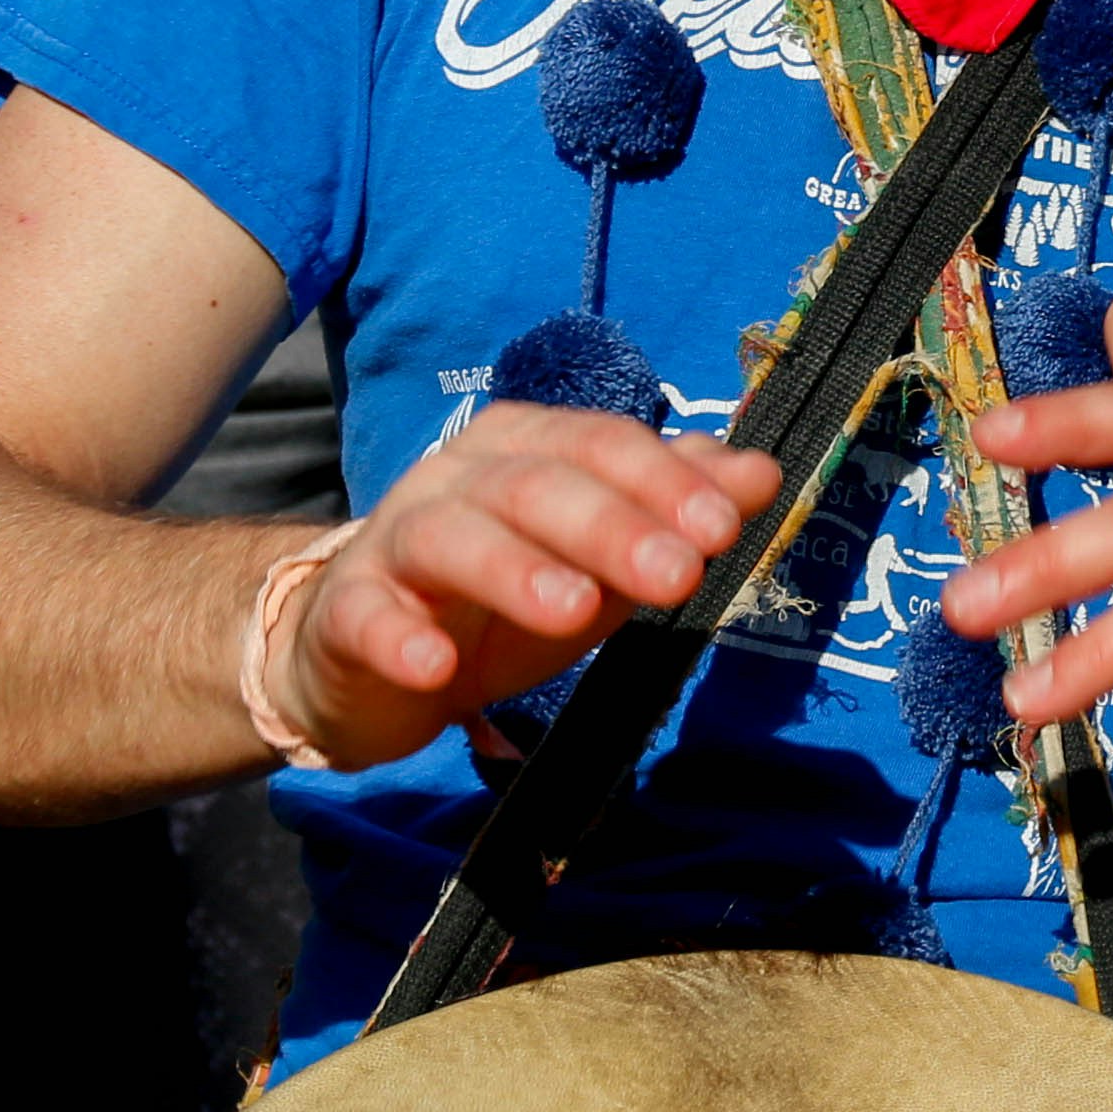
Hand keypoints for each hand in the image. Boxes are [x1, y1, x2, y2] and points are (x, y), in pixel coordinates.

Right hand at [265, 400, 780, 763]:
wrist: (369, 656)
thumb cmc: (503, 597)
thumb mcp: (601, 557)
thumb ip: (676, 512)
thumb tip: (762, 475)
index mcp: (525, 447)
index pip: (599, 445)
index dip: (663, 480)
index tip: (725, 527)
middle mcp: (457, 477)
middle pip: (535, 485)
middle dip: (611, 526)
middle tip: (677, 576)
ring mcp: (397, 540)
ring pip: (452, 538)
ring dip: (514, 570)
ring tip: (573, 611)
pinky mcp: (350, 613)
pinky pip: (369, 617)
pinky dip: (399, 638)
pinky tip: (435, 667)